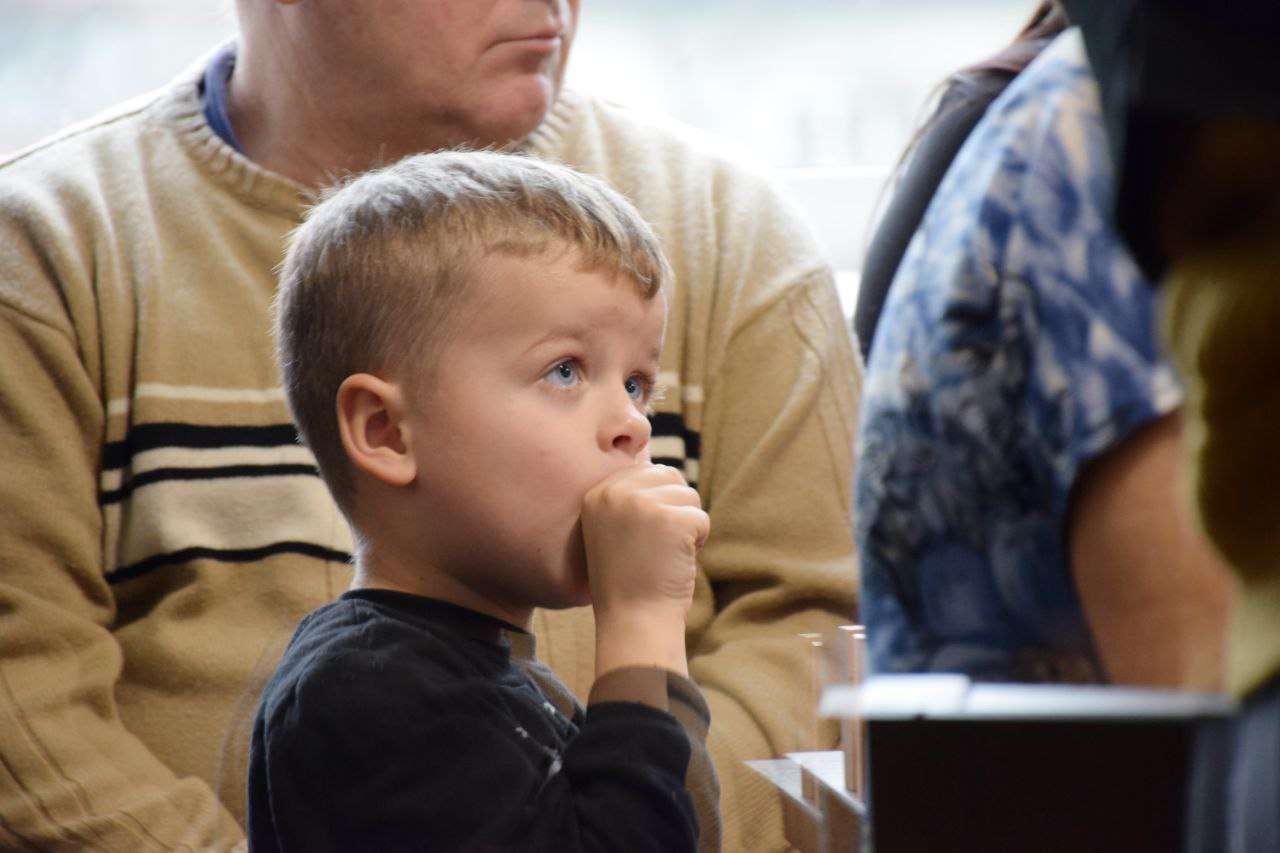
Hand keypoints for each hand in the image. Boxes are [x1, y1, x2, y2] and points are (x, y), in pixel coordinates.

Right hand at [581, 464, 708, 675]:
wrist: (633, 621)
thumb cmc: (629, 580)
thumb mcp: (615, 529)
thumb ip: (630, 496)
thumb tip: (659, 460)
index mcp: (598, 493)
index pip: (647, 471)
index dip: (657, 505)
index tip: (642, 539)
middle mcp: (616, 493)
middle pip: (670, 477)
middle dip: (674, 511)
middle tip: (656, 548)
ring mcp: (642, 504)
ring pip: (689, 496)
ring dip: (687, 527)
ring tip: (663, 556)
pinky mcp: (670, 520)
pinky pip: (702, 518)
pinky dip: (698, 543)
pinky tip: (675, 563)